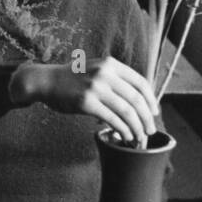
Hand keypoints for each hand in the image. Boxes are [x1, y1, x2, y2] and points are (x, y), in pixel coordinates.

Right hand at [11, 56, 159, 144]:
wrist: (46, 81)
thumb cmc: (73, 79)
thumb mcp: (96, 69)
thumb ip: (115, 79)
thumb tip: (138, 99)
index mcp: (111, 64)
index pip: (140, 82)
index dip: (151, 100)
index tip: (154, 112)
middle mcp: (105, 74)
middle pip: (136, 99)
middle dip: (147, 117)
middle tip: (150, 130)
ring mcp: (95, 88)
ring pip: (126, 111)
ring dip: (137, 127)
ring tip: (140, 137)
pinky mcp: (86, 103)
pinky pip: (112, 119)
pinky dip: (122, 130)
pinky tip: (126, 136)